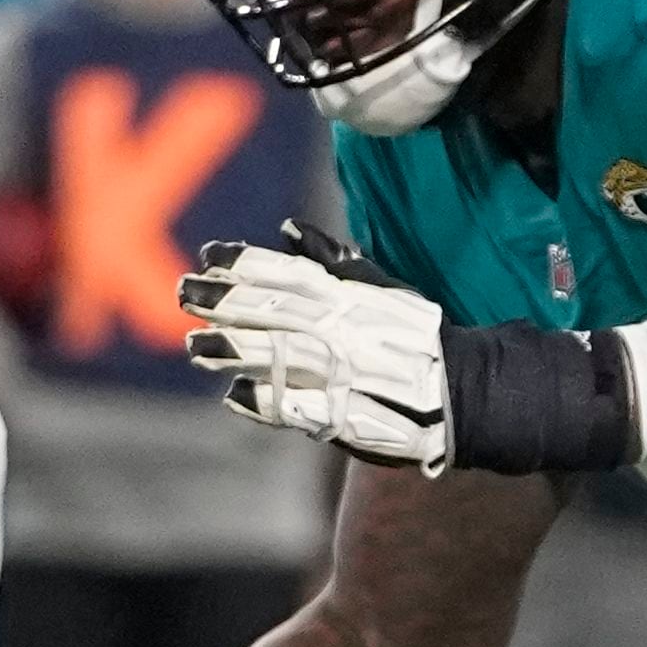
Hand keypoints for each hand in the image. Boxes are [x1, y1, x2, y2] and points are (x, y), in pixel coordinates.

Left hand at [183, 224, 451, 470]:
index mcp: (352, 298)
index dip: (247, 264)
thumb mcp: (383, 288)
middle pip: (277, 312)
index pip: (290, 275)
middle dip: (227, 301)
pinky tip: (234, 395)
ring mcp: (345, 375)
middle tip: (185, 293)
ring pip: (281, 357)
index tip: (208, 255)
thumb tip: (288, 229)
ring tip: (196, 345)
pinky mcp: (346, 416)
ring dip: (235, 350)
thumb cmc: (419, 336)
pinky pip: (300, 408)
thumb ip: (334, 263)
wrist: (461, 392)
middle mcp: (345, 332)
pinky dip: (267, 402)